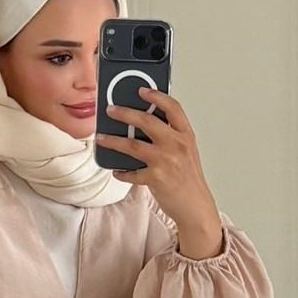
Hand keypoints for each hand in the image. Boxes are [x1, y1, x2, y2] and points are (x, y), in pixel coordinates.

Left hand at [95, 88, 220, 236]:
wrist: (195, 206)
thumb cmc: (189, 179)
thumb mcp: (186, 151)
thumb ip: (171, 135)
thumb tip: (145, 124)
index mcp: (185, 135)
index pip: (172, 107)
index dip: (156, 96)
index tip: (142, 90)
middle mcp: (176, 145)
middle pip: (146, 121)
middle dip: (125, 113)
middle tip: (111, 110)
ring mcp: (166, 161)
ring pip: (133, 145)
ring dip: (113, 140)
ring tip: (102, 138)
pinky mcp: (156, 178)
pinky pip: (132, 173)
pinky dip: (122, 172)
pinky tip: (116, 170)